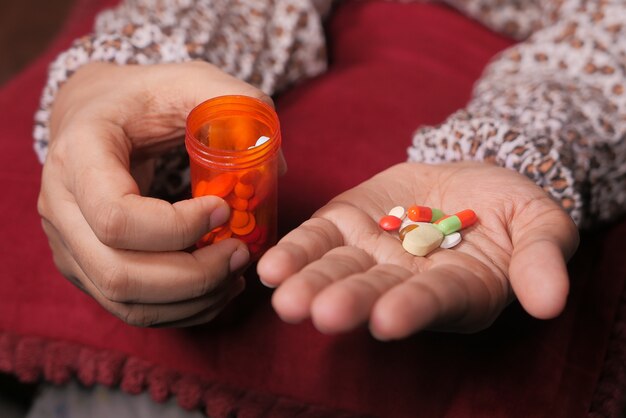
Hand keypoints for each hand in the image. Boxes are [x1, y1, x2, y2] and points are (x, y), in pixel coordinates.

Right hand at [39, 61, 273, 326]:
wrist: (97, 113)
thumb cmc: (147, 97)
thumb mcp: (191, 81)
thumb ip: (237, 106)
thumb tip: (275, 168)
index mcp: (78, 154)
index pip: (116, 217)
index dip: (178, 227)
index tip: (224, 208)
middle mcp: (58, 206)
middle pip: (119, 273)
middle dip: (194, 276)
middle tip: (241, 253)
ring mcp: (67, 243)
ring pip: (124, 301)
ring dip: (191, 299)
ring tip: (235, 272)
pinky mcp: (85, 266)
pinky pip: (130, 308)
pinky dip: (180, 309)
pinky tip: (216, 286)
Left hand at [257, 162, 578, 338]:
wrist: (469, 180)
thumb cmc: (510, 209)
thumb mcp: (541, 225)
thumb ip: (542, 259)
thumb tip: (551, 302)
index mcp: (456, 289)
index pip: (435, 301)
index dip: (414, 308)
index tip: (391, 320)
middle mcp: (405, 281)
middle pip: (375, 292)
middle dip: (349, 301)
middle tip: (323, 313)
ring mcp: (369, 254)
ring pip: (337, 270)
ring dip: (310, 283)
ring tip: (284, 296)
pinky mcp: (343, 224)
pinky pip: (316, 240)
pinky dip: (294, 252)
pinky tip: (271, 266)